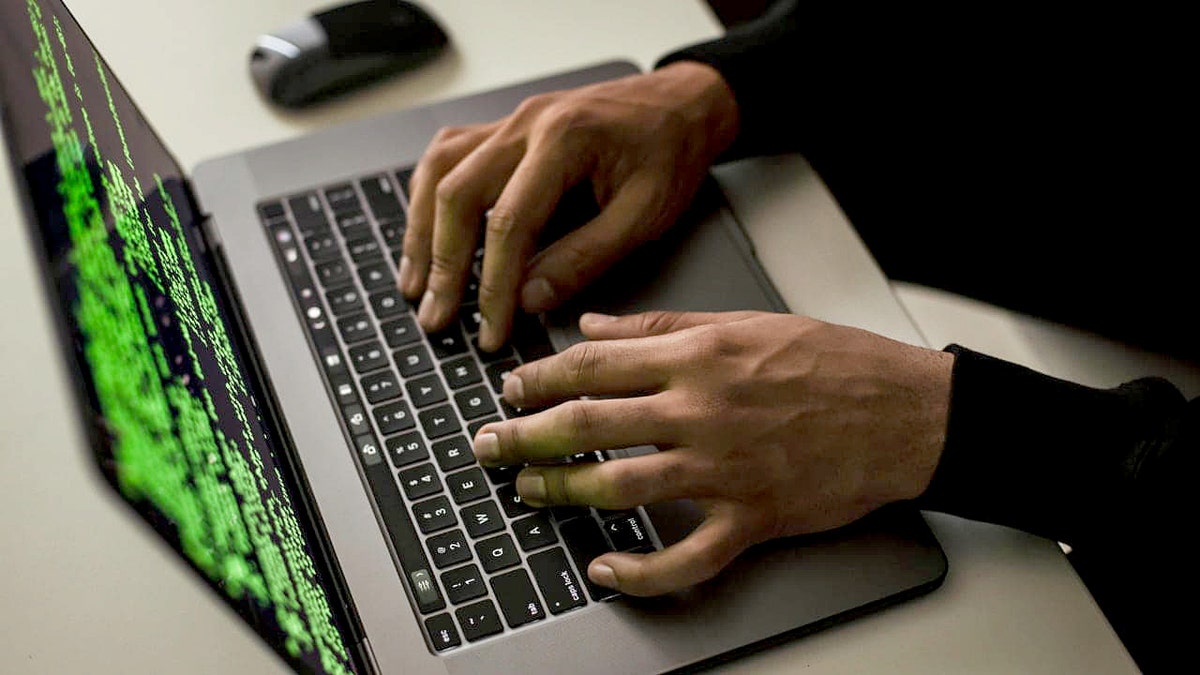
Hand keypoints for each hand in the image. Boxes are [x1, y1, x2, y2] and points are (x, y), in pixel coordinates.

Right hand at [398, 62, 739, 350]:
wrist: (682, 105)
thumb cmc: (670, 152)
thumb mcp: (645, 214)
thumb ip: (586, 257)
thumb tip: (530, 299)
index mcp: (565, 139)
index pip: (510, 222)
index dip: (495, 284)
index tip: (491, 330)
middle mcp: (526, 124)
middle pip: (458, 193)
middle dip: (443, 264)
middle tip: (437, 317)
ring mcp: (510, 122)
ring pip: (440, 171)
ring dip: (421, 230)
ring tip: (415, 284)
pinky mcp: (505, 129)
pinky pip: (449, 157)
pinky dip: (429, 197)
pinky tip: (424, 231)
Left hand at [471, 311, 953, 595]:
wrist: (905, 414)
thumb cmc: (834, 362)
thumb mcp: (745, 322)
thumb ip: (662, 325)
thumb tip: (595, 326)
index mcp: (698, 356)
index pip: (594, 365)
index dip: (539, 378)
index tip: (510, 388)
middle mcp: (701, 410)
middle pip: (588, 425)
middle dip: (525, 436)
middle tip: (489, 444)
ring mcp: (723, 469)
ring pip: (620, 487)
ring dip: (563, 492)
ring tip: (528, 492)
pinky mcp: (750, 519)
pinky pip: (685, 558)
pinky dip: (640, 573)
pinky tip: (606, 571)